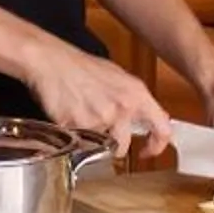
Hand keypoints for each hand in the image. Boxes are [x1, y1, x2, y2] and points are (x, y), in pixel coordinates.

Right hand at [19, 39, 172, 154]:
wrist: (51, 62)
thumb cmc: (81, 67)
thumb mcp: (117, 77)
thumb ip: (133, 99)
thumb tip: (145, 119)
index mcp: (137, 94)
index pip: (162, 128)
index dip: (157, 145)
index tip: (148, 150)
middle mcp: (122, 107)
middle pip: (123, 145)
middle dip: (113, 146)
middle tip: (102, 135)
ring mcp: (101, 118)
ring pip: (100, 145)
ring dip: (91, 138)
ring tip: (82, 116)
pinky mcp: (79, 127)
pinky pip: (80, 142)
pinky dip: (74, 134)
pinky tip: (69, 115)